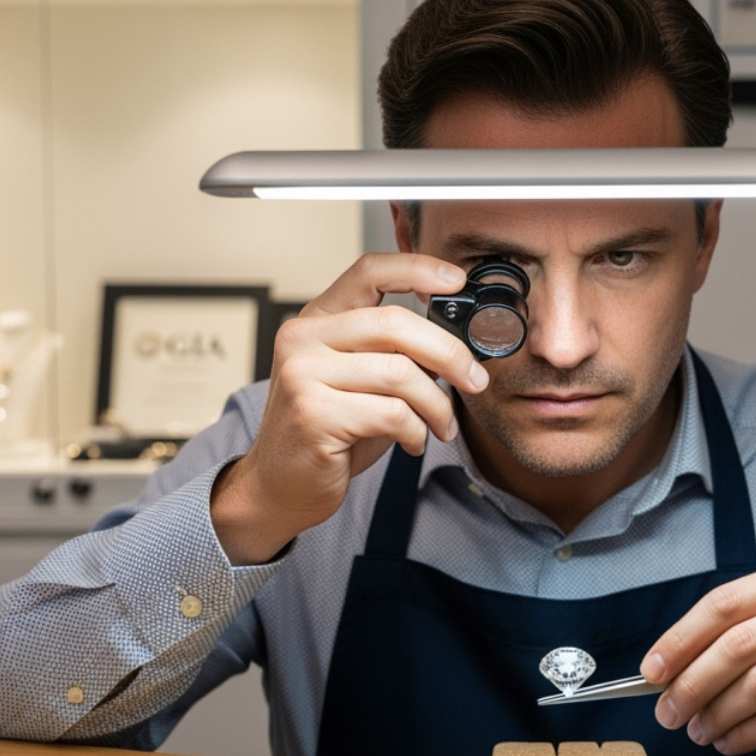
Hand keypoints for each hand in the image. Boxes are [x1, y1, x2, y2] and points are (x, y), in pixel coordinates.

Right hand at [211, 254, 485, 564]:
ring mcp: (303, 374)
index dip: (417, 269)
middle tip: (475, 380)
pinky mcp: (314, 414)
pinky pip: (392, 413)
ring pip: (401, 373)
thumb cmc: (329, 433)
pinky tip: (412, 442)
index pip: (368, 271)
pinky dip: (416, 431)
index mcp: (317, 320)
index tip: (457, 281)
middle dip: (450, 353)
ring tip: (442, 426)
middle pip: (396, 324)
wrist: (280, 487)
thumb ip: (396, 354)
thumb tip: (456, 343)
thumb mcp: (363, 382)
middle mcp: (303, 339)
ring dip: (437, 405)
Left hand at [640, 556, 755, 755]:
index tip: (651, 672)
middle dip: (691, 684)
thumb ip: (748, 632)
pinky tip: (730, 742)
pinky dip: (746, 734)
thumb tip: (671, 669)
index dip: (680, 640)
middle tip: (667, 712)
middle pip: (737, 645)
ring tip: (698, 730)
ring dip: (716, 714)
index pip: (725, 604)